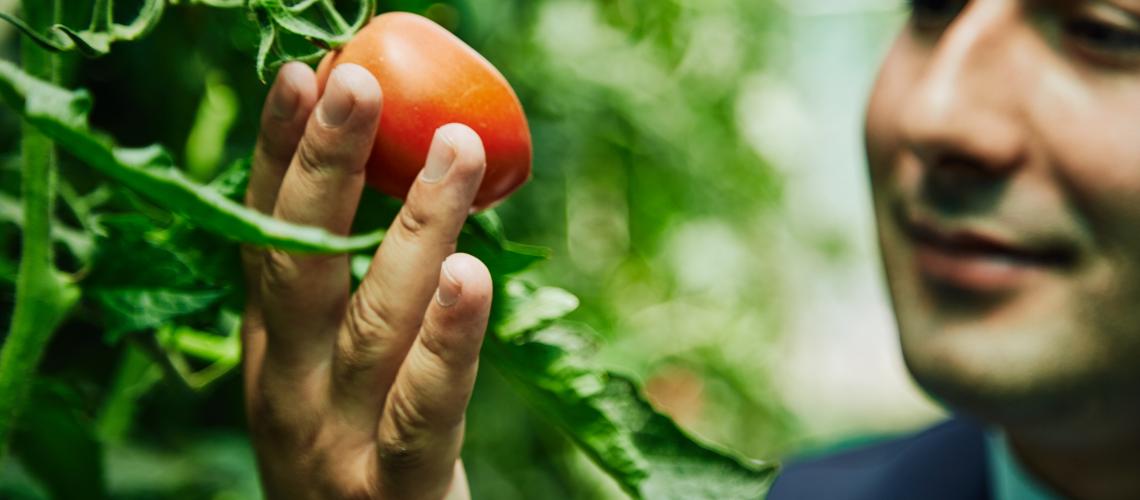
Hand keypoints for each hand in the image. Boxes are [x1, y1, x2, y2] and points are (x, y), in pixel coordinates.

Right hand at [240, 61, 492, 499]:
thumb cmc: (363, 456)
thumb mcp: (335, 373)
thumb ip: (355, 295)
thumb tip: (409, 176)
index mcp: (274, 353)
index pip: (264, 237)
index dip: (276, 154)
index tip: (301, 75)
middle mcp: (288, 391)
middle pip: (300, 266)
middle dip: (324, 168)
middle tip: (360, 84)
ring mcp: (335, 442)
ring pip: (372, 323)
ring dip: (412, 228)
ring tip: (454, 150)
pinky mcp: (393, 489)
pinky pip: (424, 408)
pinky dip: (448, 340)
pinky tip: (469, 274)